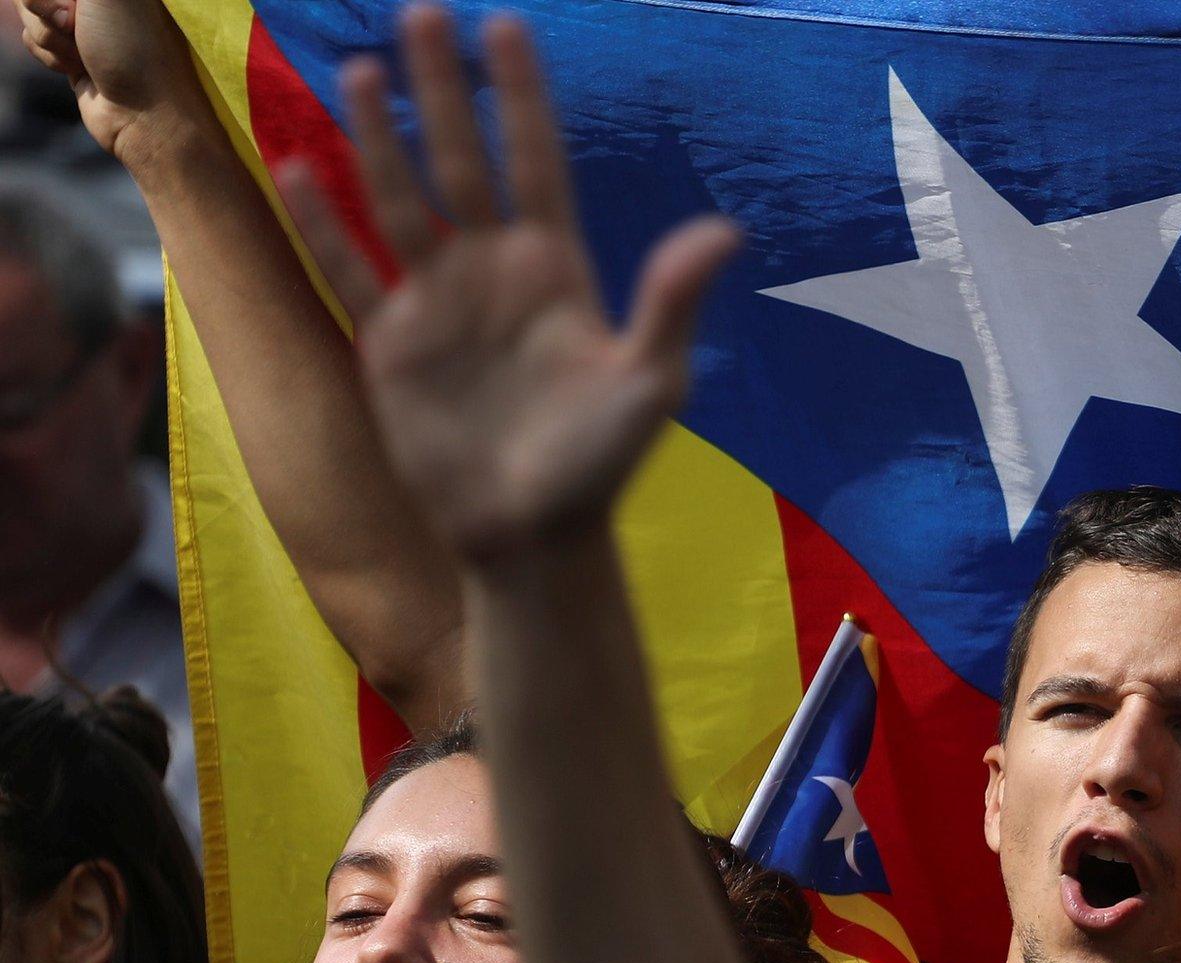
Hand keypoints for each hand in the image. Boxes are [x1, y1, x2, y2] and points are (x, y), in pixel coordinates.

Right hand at [14, 0, 213, 166]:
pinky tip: (80, 69)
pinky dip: (50, 55)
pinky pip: (34, 39)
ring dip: (50, 35)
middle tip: (76, 24)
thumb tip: (70, 1)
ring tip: (84, 53)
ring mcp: (83, 22)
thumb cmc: (134, 47)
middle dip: (44, 7)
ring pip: (30, 11)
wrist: (144, 115)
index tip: (73, 7)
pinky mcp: (70, 51)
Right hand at [278, 3, 739, 565]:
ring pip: (401, 199)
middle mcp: (494, 270)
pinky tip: (297, 165)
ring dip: (379, 138)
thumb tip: (725, 230)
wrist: (532, 535)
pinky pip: (348, 268)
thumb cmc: (601, 463)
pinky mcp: (390, 342)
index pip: (537, 160)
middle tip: (422, 12)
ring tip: (363, 69)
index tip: (505, 26)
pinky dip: (322, 223)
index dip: (521, 96)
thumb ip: (672, 301)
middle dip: (444, 91)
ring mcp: (437, 301)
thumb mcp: (649, 381)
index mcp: (558, 268)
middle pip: (464, 161)